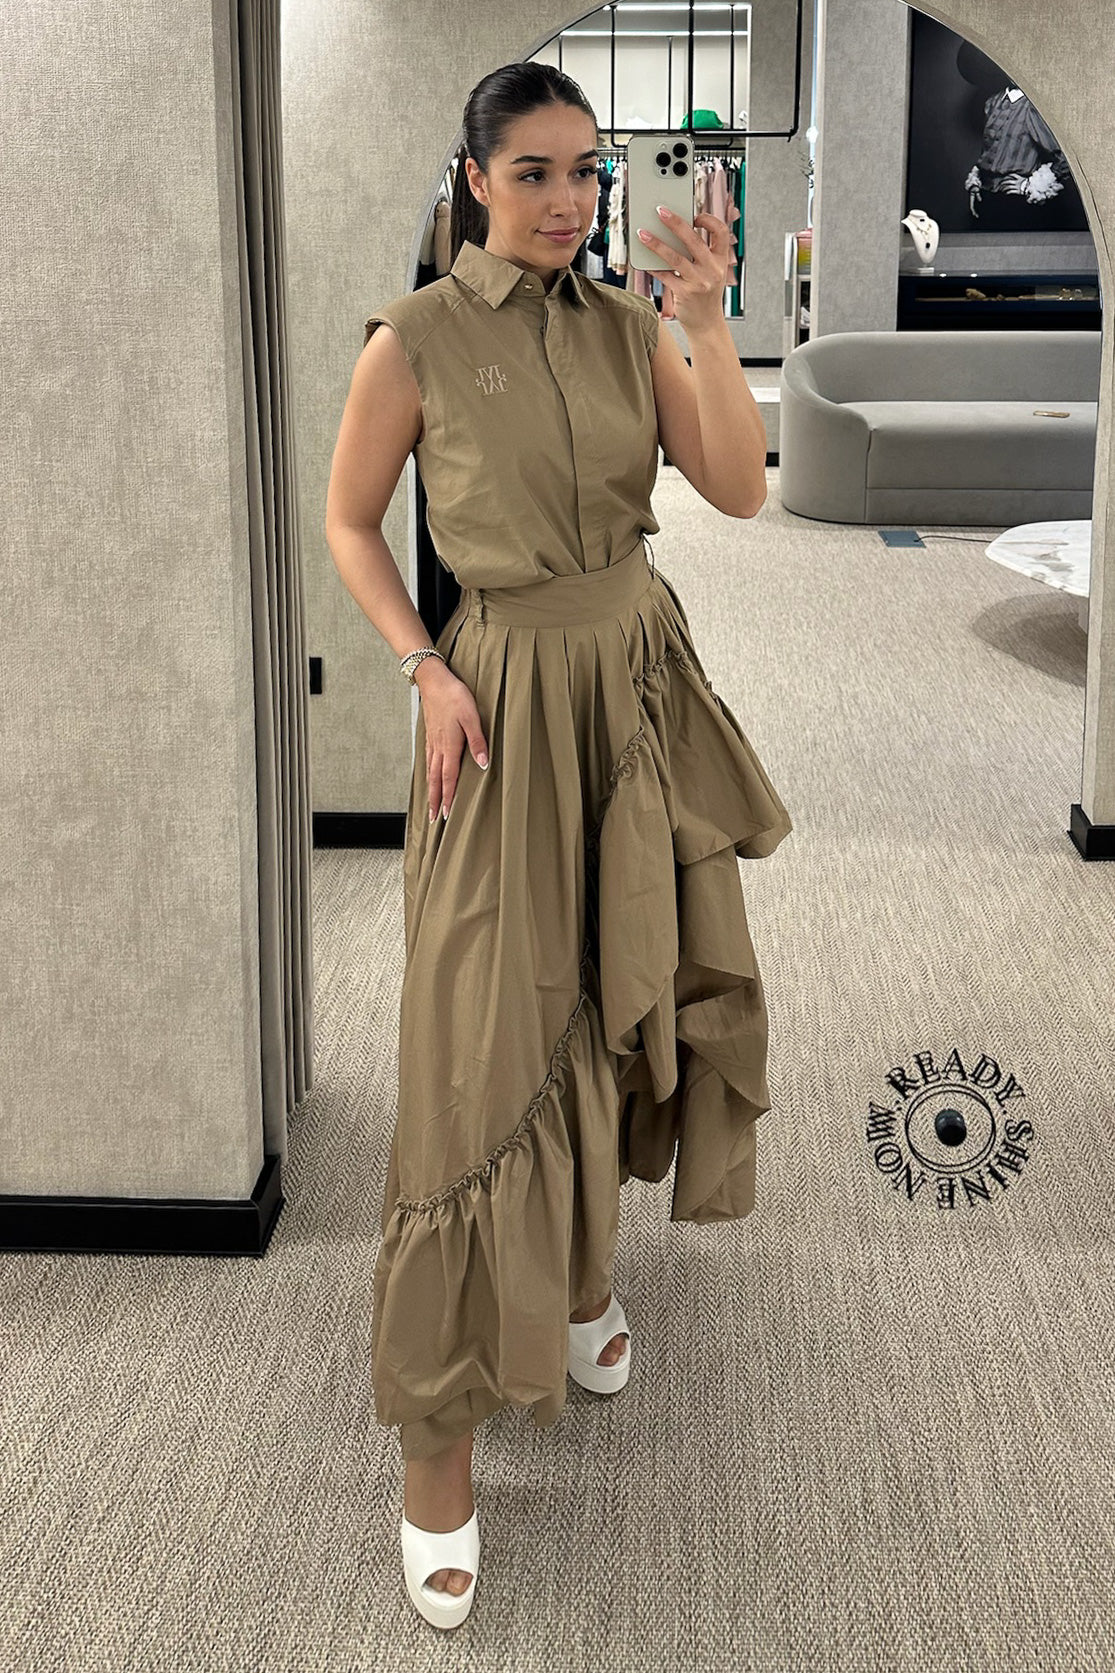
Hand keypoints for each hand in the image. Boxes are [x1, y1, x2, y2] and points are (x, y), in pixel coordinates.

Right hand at [414, 660, 488, 821]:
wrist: (434, 680)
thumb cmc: (454, 696)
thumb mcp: (472, 717)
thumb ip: (478, 742)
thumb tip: (483, 764)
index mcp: (449, 746)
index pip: (449, 778)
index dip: (448, 797)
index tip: (447, 814)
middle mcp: (438, 747)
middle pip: (436, 780)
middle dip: (435, 800)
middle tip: (434, 818)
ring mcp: (432, 742)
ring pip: (430, 772)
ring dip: (430, 790)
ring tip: (431, 804)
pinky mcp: (430, 735)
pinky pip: (427, 760)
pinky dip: (428, 774)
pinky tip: (429, 776)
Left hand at [634, 206, 732, 331]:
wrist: (707, 324)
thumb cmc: (705, 295)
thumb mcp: (711, 272)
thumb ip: (700, 255)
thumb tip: (675, 234)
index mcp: (721, 260)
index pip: (721, 232)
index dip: (709, 220)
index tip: (695, 215)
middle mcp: (712, 270)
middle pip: (694, 240)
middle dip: (676, 223)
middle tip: (661, 211)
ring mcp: (699, 282)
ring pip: (675, 258)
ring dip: (657, 244)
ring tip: (643, 233)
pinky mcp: (685, 294)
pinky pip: (666, 276)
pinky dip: (653, 267)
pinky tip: (644, 260)